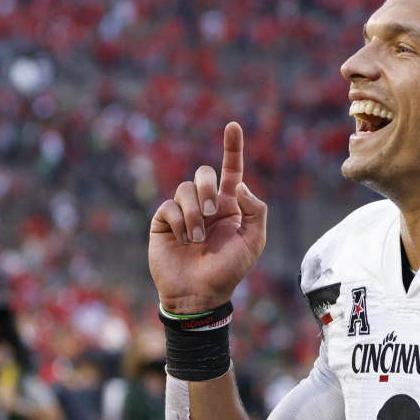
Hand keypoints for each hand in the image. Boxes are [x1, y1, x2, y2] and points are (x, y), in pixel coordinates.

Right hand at [149, 122, 266, 312]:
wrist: (199, 294)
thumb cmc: (229, 270)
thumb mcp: (253, 242)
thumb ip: (255, 211)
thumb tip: (242, 185)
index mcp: (230, 206)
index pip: (232, 170)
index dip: (232, 147)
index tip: (233, 125)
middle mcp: (206, 205)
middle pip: (204, 172)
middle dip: (207, 187)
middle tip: (211, 213)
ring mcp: (184, 212)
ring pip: (185, 189)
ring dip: (194, 213)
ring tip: (197, 238)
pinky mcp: (164, 222)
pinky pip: (168, 206)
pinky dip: (179, 221)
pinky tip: (183, 239)